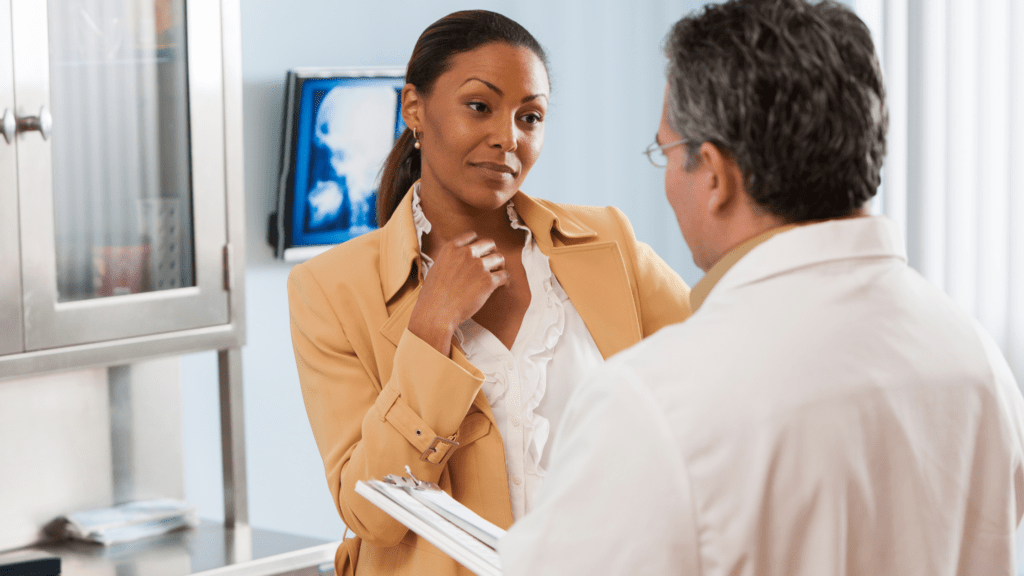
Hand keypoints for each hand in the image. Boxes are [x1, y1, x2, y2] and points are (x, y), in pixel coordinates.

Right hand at [408, 231, 509, 355]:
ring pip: (499, 258)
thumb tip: (458, 261)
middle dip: (491, 251)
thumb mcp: (436, 267)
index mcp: (452, 248)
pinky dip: (504, 280)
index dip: (477, 243)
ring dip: (499, 265)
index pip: (472, 236)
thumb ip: (450, 259)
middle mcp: (467, 254)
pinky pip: (504, 275)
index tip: (479, 251)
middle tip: (491, 262)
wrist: (437, 312)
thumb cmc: (433, 295)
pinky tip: (500, 284)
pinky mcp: (488, 281)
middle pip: (489, 243)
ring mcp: (479, 266)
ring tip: (497, 273)